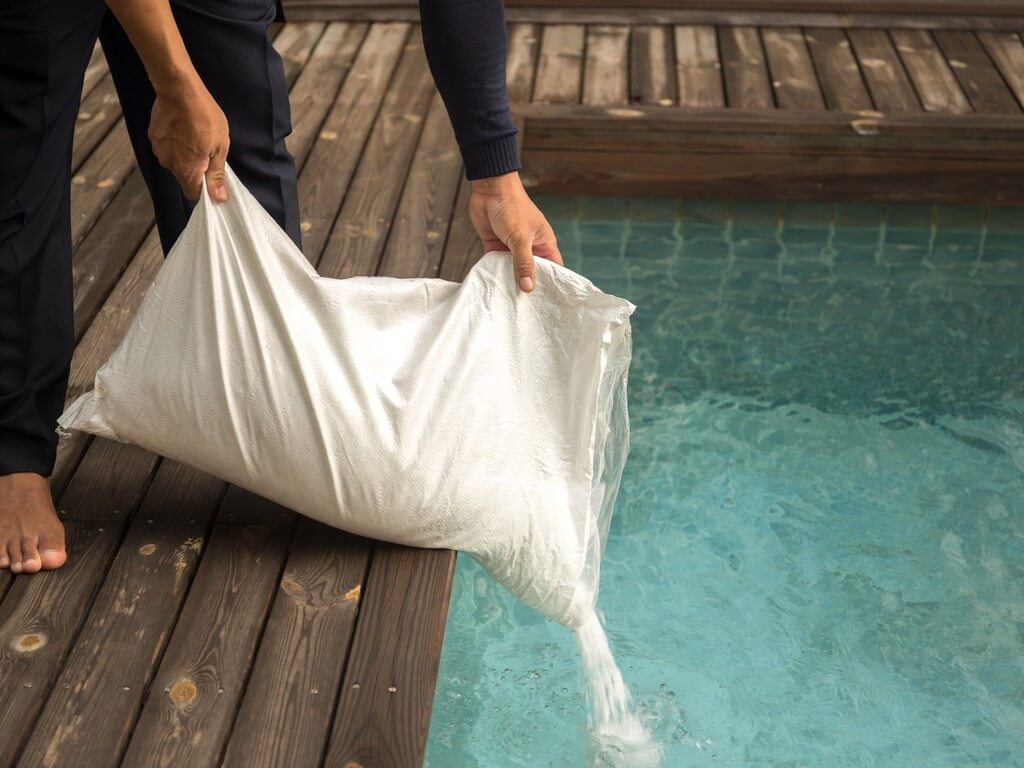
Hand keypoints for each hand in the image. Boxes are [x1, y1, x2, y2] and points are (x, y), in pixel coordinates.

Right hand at [148, 79, 229, 201]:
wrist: (179, 91)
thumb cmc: (205, 118)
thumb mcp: (220, 147)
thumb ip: (216, 174)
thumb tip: (218, 198)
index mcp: (187, 171)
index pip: (192, 194)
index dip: (203, 190)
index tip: (211, 179)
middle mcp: (169, 164)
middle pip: (183, 176)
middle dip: (195, 168)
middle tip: (206, 149)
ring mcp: (159, 150)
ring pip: (174, 160)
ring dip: (183, 153)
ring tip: (193, 135)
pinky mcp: (153, 136)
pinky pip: (166, 146)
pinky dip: (173, 141)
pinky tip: (181, 128)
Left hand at [470, 171, 561, 291]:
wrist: (490, 189)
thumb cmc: (512, 207)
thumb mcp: (520, 238)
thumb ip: (523, 263)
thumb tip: (528, 288)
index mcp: (544, 243)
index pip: (553, 268)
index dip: (552, 283)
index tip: (548, 302)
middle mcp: (530, 247)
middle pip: (532, 272)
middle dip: (528, 286)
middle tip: (526, 308)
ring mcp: (512, 247)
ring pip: (512, 270)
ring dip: (509, 281)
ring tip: (508, 302)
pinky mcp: (495, 246)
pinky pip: (496, 264)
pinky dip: (494, 273)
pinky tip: (492, 287)